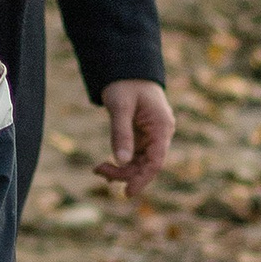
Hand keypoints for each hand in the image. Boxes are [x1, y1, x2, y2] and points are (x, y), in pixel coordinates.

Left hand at [95, 78, 175, 196]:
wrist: (127, 69)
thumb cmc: (125, 84)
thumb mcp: (120, 107)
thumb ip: (121, 133)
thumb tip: (121, 161)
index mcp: (162, 127)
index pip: (156, 161)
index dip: (143, 179)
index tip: (127, 192)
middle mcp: (161, 134)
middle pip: (146, 164)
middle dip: (125, 173)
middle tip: (99, 171)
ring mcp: (152, 136)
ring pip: (139, 162)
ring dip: (121, 169)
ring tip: (98, 169)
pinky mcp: (142, 136)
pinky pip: (134, 156)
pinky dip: (121, 162)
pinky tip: (105, 166)